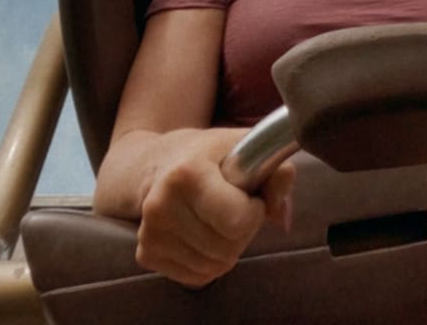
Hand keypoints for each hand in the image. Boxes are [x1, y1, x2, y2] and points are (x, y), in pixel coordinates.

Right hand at [134, 134, 296, 288]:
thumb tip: (280, 217)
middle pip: (227, 248)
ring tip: (216, 218)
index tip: (248, 195)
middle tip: (232, 207)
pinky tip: (201, 234)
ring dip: (227, 248)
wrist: (163, 162)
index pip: (237, 220)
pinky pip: (197, 277)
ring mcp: (150, 232)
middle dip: (242, 231)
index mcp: (188, 173)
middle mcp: (161, 204)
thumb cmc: (214, 156)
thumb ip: (279, 174)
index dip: (254, 211)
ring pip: (214, 267)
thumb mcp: (250, 148)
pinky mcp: (146, 254)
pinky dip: (209, 261)